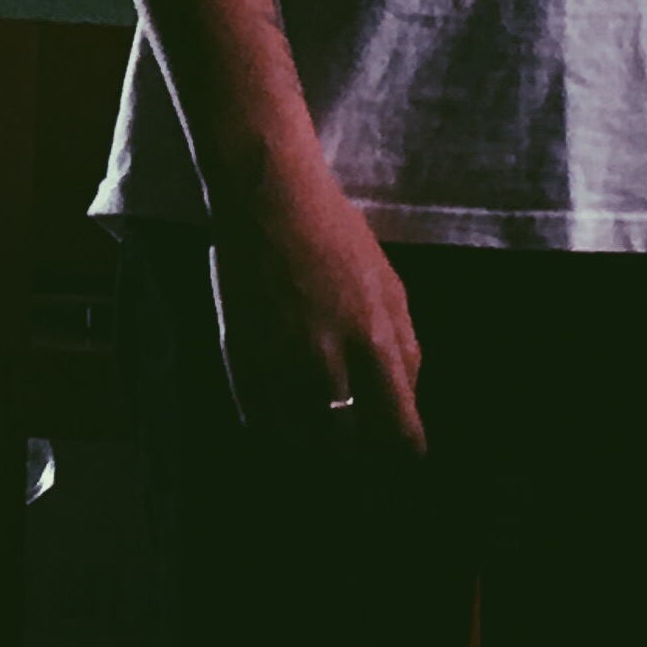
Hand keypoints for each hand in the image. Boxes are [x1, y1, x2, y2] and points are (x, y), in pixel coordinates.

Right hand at [210, 172, 427, 454]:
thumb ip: (405, 349)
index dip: (401, 448)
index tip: (396, 446)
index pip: (399, 432)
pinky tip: (284, 408)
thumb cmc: (337, 235)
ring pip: (304, 437)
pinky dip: (276, 424)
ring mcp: (279, 359)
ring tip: (317, 418)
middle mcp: (328, 359)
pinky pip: (261, 420)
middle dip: (358, 446)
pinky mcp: (240, 355)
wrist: (268, 198)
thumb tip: (406, 399)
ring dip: (315, 436)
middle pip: (350, 444)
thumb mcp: (391, 287)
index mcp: (375, 342)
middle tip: (356, 433)